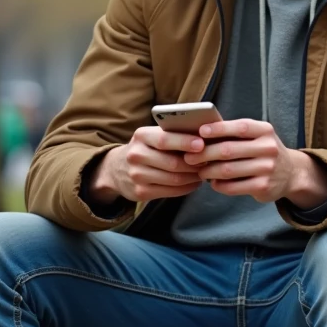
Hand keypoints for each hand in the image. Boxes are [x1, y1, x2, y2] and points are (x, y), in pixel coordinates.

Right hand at [89, 126, 205, 204]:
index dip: (185, 142)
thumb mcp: (152, 136)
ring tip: (204, 172)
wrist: (115, 169)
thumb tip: (205, 134)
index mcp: (141, 136)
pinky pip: (171, 192)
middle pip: (173, 163)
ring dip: (194, 177)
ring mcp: (137, 176)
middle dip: (195, 163)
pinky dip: (187, 188)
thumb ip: (173, 134)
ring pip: (174, 179)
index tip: (202, 144)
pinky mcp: (140, 192)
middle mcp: (136, 155)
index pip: (164, 140)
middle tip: (210, 161)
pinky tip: (194, 183)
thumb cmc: (146, 148)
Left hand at [183, 119, 326, 208]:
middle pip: (228, 150)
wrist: (291, 173)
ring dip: (208, 172)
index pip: (239, 127)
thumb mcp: (258, 136)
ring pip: (228, 170)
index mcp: (265, 131)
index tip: (200, 132)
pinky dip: (219, 185)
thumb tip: (201, 134)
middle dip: (205, 154)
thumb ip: (236, 133)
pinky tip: (214, 183)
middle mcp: (268, 148)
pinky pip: (233, 187)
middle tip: (190, 158)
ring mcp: (267, 168)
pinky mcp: (263, 186)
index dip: (218, 129)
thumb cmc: (264, 151)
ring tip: (200, 171)